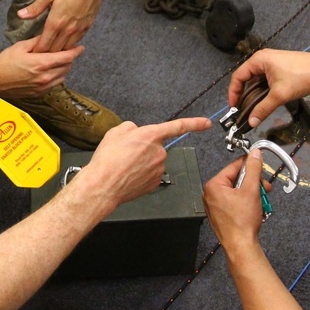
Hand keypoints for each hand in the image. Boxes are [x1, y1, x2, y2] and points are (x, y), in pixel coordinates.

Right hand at [0, 37, 83, 96]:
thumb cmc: (4, 62)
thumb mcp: (21, 46)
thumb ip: (38, 42)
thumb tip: (49, 36)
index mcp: (41, 63)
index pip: (66, 57)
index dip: (75, 51)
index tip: (80, 47)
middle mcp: (45, 77)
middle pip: (67, 67)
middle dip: (69, 59)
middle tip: (66, 51)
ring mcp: (42, 87)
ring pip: (62, 76)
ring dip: (63, 68)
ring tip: (57, 61)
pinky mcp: (39, 93)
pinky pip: (54, 84)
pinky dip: (56, 77)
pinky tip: (49, 71)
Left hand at [18, 0, 106, 52]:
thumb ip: (35, 7)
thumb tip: (20, 15)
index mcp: (55, 22)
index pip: (44, 45)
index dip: (38, 51)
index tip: (33, 52)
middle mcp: (68, 29)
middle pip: (55, 49)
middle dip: (47, 52)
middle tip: (41, 51)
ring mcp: (79, 29)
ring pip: (67, 47)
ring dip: (59, 49)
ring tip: (52, 48)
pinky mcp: (87, 26)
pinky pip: (77, 40)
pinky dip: (70, 43)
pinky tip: (66, 40)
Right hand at [79, 117, 211, 206]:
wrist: (103, 185)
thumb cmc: (107, 160)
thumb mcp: (115, 132)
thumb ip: (130, 128)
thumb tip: (135, 131)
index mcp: (151, 135)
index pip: (178, 126)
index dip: (195, 124)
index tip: (206, 123)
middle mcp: (158, 152)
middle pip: (155, 146)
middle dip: (144, 148)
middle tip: (126, 153)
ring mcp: (158, 169)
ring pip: (152, 160)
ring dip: (141, 161)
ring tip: (124, 165)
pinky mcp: (155, 182)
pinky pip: (150, 174)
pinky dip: (140, 174)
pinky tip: (128, 175)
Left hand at [203, 150, 271, 260]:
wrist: (241, 246)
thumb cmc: (242, 222)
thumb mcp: (251, 190)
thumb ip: (253, 169)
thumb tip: (255, 155)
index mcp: (214, 186)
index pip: (233, 167)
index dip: (249, 164)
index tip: (259, 162)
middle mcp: (211, 194)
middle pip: (236, 180)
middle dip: (253, 183)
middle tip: (264, 187)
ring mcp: (215, 205)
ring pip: (237, 191)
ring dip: (252, 194)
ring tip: (261, 201)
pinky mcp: (221, 215)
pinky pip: (235, 202)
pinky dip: (247, 202)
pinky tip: (255, 208)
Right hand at [228, 49, 309, 127]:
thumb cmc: (302, 77)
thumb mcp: (280, 95)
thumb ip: (263, 109)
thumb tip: (251, 122)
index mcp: (259, 60)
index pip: (238, 76)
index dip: (233, 93)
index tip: (233, 107)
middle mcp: (262, 58)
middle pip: (245, 77)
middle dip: (242, 93)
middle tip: (241, 108)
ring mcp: (271, 61)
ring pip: (255, 78)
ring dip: (253, 91)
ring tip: (252, 106)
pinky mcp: (279, 65)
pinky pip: (264, 77)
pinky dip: (262, 88)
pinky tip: (264, 98)